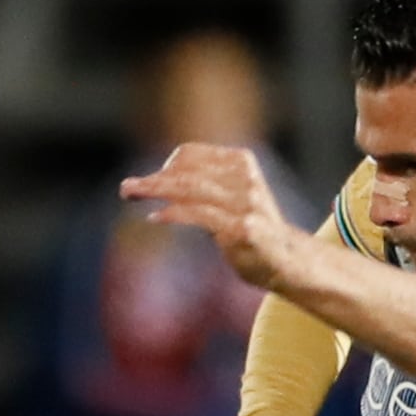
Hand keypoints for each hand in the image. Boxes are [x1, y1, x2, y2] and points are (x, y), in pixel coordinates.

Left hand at [121, 145, 298, 285]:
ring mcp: (245, 203)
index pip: (190, 154)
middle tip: (127, 188)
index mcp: (241, 162)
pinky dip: (173, 213)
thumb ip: (204, 186)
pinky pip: (198, 215)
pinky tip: (156, 217)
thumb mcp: (231, 198)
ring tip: (131, 194)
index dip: (166, 167)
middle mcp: (244, 178)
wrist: (289, 261)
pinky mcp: (242, 228)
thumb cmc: (253, 230)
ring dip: (154, 191)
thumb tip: (159, 181)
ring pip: (188, 189)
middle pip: (186, 171)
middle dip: (153, 180)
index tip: (152, 183)